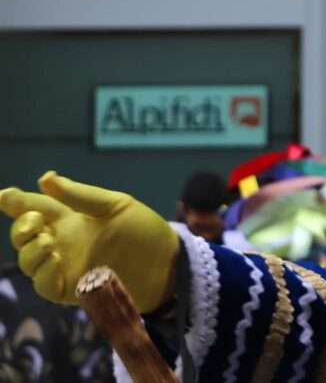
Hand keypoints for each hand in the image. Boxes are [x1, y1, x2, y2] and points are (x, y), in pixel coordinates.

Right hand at [0, 171, 178, 312]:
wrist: (167, 262)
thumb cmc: (145, 231)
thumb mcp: (116, 206)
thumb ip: (81, 196)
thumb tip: (45, 178)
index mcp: (73, 218)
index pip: (37, 207)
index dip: (17, 202)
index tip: (4, 195)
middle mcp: (64, 242)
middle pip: (25, 235)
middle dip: (20, 226)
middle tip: (36, 219)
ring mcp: (66, 266)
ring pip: (28, 261)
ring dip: (30, 250)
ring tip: (49, 241)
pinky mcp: (73, 288)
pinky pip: (44, 285)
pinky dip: (43, 272)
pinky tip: (55, 259)